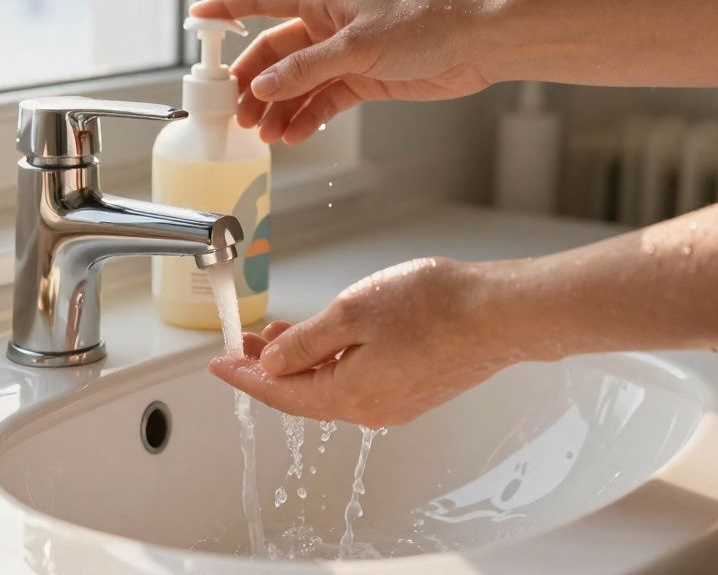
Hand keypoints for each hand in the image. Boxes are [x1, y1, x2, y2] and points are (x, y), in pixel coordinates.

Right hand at [189, 0, 498, 144]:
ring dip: (279, 107)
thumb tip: (265, 86)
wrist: (475, 44)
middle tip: (237, 113)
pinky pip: (322, 100)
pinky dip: (307, 117)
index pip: (262, 0)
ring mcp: (343, 53)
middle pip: (274, 53)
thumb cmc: (424, 25)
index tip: (196, 19)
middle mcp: (328, 24)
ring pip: (296, 82)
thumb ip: (307, 69)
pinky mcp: (362, 78)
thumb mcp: (357, 47)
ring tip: (264, 134)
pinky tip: (294, 136)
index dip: (227, 9)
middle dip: (254, 83)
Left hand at [212, 258, 531, 427]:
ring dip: (301, 361)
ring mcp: (396, 402)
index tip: (218, 364)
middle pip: (303, 393)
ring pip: (331, 386)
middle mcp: (371, 409)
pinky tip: (329, 339)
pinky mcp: (416, 390)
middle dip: (269, 367)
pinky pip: (359, 382)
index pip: (278, 393)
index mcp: (348, 395)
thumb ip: (305, 343)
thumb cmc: (435, 308)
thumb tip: (271, 365)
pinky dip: (332, 362)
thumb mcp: (351, 313)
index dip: (243, 377)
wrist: (499, 315)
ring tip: (280, 333)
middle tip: (245, 341)